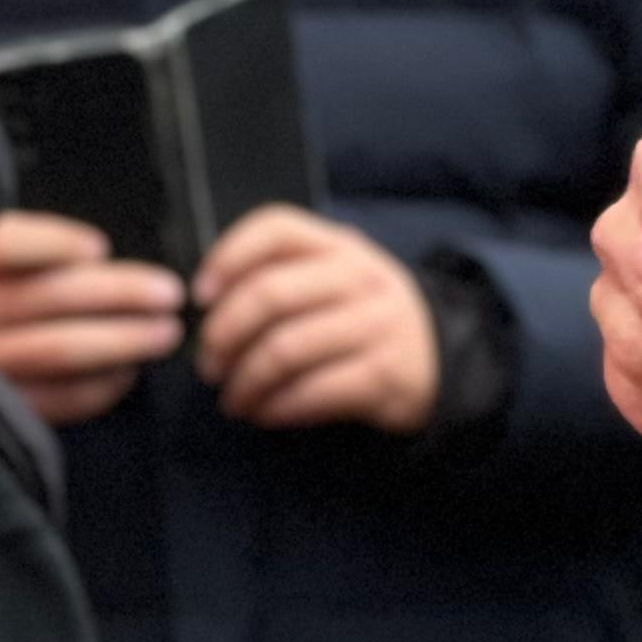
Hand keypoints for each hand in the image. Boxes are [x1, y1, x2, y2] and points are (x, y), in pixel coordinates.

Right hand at [0, 211, 185, 425]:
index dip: (57, 243)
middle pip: (51, 297)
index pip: (6, 245)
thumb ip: (18, 260)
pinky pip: (58, 398)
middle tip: (168, 294)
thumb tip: (96, 259)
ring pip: (60, 349)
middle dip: (119, 293)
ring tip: (163, 333)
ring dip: (121, 340)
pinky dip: (99, 387)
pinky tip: (127, 374)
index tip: (100, 247)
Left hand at [191, 205, 438, 432]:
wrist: (441, 356)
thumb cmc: (362, 315)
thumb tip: (208, 301)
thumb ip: (284, 274)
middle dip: (225, 333)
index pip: (276, 228)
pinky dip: (277, 406)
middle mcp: (359, 278)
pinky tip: (263, 413)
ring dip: (246, 380)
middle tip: (207, 365)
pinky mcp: (385, 376)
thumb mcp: (335, 277)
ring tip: (231, 398)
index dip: (228, 256)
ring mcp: (376, 326)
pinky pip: (314, 392)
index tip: (200, 295)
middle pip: (271, 294)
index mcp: (338, 245)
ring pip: (286, 349)